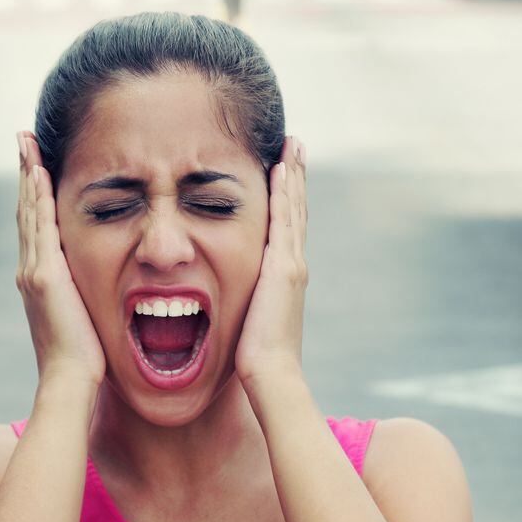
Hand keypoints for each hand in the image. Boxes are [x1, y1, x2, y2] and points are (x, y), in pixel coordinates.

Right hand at [16, 132, 104, 387]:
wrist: (71, 381)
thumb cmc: (83, 359)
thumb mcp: (82, 317)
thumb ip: (82, 296)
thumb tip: (94, 288)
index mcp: (39, 279)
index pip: (35, 225)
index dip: (34, 193)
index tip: (35, 163)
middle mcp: (30, 270)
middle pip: (26, 210)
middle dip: (26, 172)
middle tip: (24, 139)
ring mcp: (34, 271)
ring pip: (29, 211)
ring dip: (28, 174)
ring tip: (27, 143)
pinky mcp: (44, 276)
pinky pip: (40, 226)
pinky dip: (38, 196)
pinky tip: (40, 171)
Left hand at [236, 137, 307, 387]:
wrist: (270, 375)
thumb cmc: (255, 360)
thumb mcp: (248, 322)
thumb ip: (245, 305)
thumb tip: (226, 303)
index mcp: (284, 277)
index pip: (286, 228)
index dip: (287, 199)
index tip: (284, 170)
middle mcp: (292, 265)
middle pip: (295, 210)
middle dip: (294, 177)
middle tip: (294, 145)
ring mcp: (291, 264)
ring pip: (293, 208)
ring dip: (293, 175)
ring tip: (292, 146)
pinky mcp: (284, 267)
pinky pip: (284, 220)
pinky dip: (285, 193)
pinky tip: (281, 169)